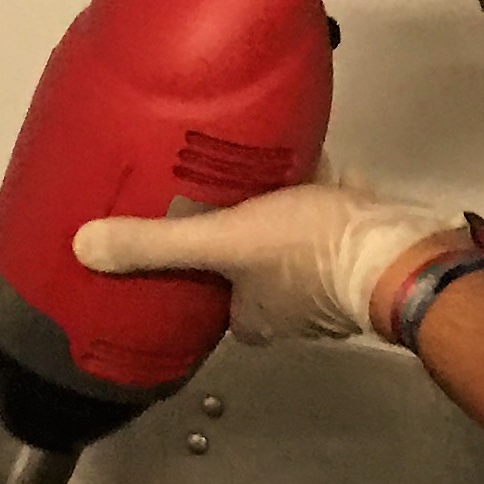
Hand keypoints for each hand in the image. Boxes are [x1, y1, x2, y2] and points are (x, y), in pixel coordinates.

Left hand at [75, 180, 459, 344]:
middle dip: (237, 232)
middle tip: (220, 193)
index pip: (207, 295)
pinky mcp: (361, 249)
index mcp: (252, 317)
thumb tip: (86, 247)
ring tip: (260, 172)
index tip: (181, 233)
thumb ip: (157, 243)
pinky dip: (319, 197)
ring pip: (289, 242)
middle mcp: (292, 308)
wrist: (397, 247)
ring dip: (279, 212)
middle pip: (248, 266)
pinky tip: (312, 165)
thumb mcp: (221, 239)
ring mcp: (330, 280)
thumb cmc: (314, 254)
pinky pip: (329, 220)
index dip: (192, 267)